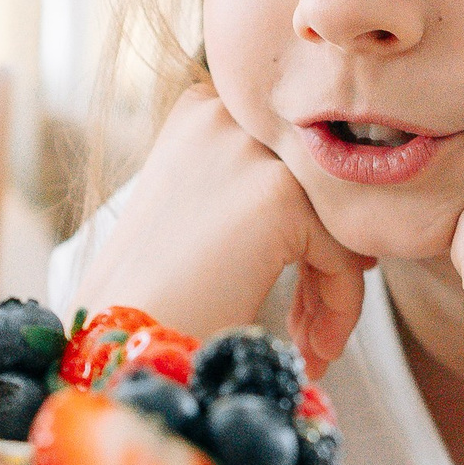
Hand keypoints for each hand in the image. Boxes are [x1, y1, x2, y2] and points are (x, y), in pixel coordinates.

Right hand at [81, 87, 370, 376]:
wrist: (119, 342)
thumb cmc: (145, 294)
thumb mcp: (192, 214)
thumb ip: (252, 193)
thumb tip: (339, 209)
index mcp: (200, 112)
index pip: (289, 155)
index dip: (306, 218)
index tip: (307, 277)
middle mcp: (225, 117)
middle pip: (317, 186)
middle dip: (323, 258)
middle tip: (315, 323)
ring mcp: (253, 151)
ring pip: (337, 221)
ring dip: (332, 290)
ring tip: (313, 347)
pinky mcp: (278, 196)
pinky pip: (344, 256)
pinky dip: (339, 310)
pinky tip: (314, 353)